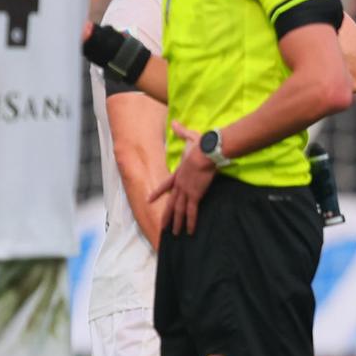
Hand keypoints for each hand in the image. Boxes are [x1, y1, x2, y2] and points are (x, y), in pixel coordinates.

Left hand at [149, 120, 217, 234]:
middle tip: (161, 227)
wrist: (206, 151)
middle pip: (171, 203)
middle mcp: (180, 184)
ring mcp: (186, 191)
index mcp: (178, 173)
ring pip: (179, 211)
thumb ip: (180, 131)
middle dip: (166, 216)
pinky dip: (190, 222)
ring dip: (177, 223)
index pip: (165, 185)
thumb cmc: (200, 144)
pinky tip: (189, 232)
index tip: (149, 199)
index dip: (157, 193)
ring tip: (173, 234)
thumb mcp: (189, 137)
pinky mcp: (195, 195)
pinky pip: (192, 212)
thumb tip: (174, 122)